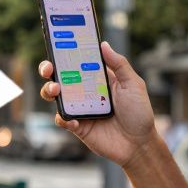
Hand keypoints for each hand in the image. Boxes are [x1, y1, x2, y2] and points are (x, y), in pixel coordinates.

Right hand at [38, 41, 156, 167]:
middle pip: (60, 76)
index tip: (57, 43)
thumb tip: (103, 44)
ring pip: (55, 96)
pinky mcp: (77, 126)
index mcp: (97, 78)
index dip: (65, 52)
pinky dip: (63, 118)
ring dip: (50, 90)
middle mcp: (85, 91)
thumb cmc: (139, 113)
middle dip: (49, 69)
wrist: (139, 144)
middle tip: (48, 68)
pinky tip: (72, 119)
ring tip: (56, 90)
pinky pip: (63, 119)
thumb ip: (119, 64)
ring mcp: (79, 108)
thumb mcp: (133, 84)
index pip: (77, 61)